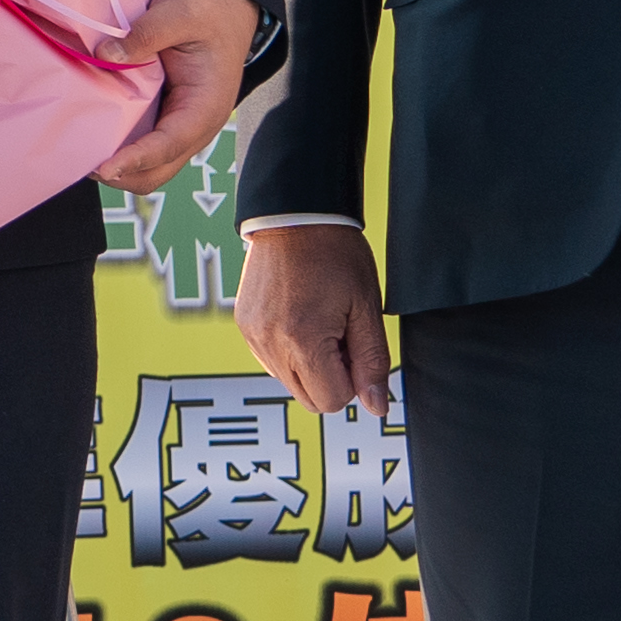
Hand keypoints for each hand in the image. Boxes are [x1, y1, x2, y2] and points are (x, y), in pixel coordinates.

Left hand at [91, 0, 258, 189]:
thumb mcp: (178, 12)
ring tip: (82, 153)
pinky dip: (122, 149)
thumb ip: (145, 34)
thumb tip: (105, 55)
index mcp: (206, 106)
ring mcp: (182, 126)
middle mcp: (196, 126)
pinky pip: (145, 146)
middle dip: (122, 174)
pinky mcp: (168, 118)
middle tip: (81, 161)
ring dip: (119, 166)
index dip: (136, 159)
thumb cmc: (207, 11)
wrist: (224, 7)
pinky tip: (95, 135)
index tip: (104, 167)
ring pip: (151, 166)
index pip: (170, 144)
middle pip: (158, 170)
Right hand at [235, 222, 392, 418]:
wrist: (293, 214)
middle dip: (331, 377)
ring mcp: (252, 336)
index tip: (353, 342)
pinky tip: (299, 317)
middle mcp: (269, 344)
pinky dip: (289, 351)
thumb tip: (376, 406)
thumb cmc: (334, 253)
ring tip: (318, 320)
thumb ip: (372, 361)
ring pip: (290, 383)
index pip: (333, 401)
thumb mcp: (365, 307)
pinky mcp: (244, 326)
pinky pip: (272, 362)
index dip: (352, 378)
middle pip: (310, 399)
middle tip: (339, 333)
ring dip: (309, 365)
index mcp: (302, 340)